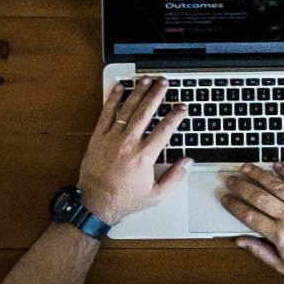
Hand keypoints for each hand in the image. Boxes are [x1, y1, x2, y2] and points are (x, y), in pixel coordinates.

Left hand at [78, 74, 188, 225]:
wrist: (95, 203)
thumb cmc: (124, 200)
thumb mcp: (156, 195)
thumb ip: (174, 177)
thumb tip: (187, 162)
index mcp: (144, 156)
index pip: (164, 129)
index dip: (175, 116)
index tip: (181, 107)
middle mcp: (128, 144)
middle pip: (146, 112)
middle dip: (157, 95)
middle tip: (164, 83)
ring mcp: (112, 138)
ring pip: (127, 109)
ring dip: (138, 92)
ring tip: (146, 79)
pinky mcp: (98, 138)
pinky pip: (106, 113)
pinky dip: (113, 99)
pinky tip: (119, 87)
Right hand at [222, 162, 283, 279]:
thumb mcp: (282, 266)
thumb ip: (259, 251)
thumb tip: (239, 240)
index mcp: (279, 235)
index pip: (249, 216)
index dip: (234, 206)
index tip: (226, 199)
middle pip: (259, 197)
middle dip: (241, 187)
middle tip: (231, 180)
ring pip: (277, 186)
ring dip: (259, 175)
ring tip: (247, 168)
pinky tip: (276, 165)